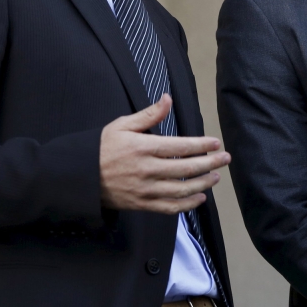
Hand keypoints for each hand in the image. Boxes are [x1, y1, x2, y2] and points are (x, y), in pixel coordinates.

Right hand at [99, 95, 230, 213]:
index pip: (181, 147)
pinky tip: (199, 197)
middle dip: (210, 163)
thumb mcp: (122, 125)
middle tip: (225, 159)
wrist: (80, 177)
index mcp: (144, 148)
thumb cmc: (102, 148)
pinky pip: (170, 207)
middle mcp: (147, 170)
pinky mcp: (142, 205)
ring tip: (215, 176)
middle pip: (187, 168)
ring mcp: (145, 190)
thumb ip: (148, 115)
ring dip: (203, 183)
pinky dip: (188, 204)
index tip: (216, 143)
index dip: (202, 145)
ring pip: (182, 189)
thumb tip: (168, 99)